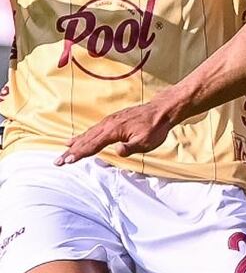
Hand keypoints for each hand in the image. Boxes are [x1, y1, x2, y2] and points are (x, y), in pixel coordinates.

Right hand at [56, 103, 173, 165]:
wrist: (161, 111)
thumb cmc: (155, 128)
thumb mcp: (145, 142)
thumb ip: (130, 148)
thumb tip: (117, 151)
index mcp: (114, 131)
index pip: (92, 145)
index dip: (79, 154)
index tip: (67, 161)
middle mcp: (108, 125)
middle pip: (86, 140)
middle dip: (71, 152)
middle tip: (57, 162)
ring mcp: (110, 121)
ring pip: (89, 134)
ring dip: (76, 143)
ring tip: (64, 149)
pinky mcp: (113, 120)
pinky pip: (95, 129)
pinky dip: (85, 135)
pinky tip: (81, 137)